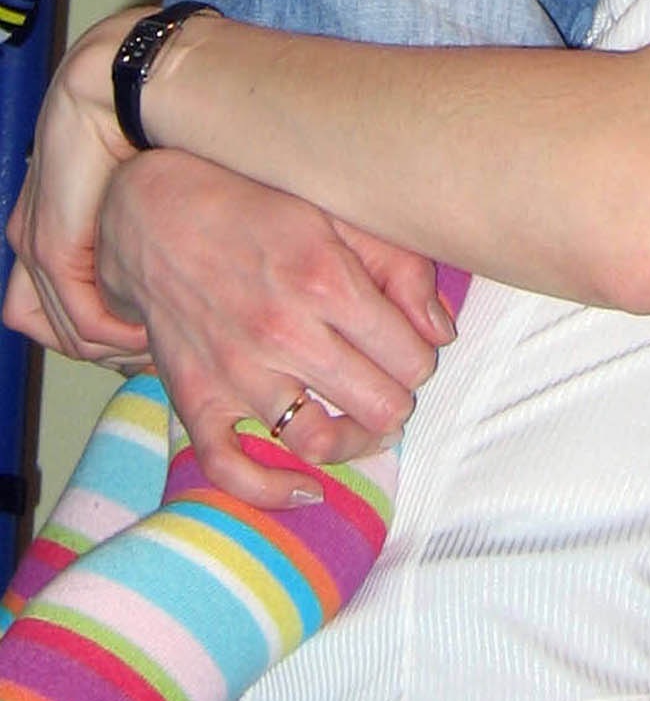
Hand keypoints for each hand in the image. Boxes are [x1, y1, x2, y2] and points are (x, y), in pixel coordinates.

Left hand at [4, 8, 151, 364]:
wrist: (124, 82)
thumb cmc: (152, 119)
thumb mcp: (152, 182)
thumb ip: (153, 222)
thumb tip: (186, 261)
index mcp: (52, 218)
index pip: (64, 302)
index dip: (111, 328)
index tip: (153, 335)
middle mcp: (32, 237)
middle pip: (62, 325)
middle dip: (114, 347)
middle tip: (157, 351)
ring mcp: (36, 246)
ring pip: (72, 332)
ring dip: (119, 348)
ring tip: (160, 345)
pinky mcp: (54, 249)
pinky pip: (84, 321)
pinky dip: (120, 337)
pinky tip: (153, 334)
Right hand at [97, 150, 451, 506]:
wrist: (155, 214)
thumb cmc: (256, 209)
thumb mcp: (337, 215)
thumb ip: (400, 267)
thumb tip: (442, 331)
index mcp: (326, 281)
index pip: (412, 358)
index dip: (422, 358)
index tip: (410, 347)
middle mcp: (283, 333)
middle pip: (378, 405)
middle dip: (397, 398)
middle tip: (389, 382)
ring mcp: (236, 371)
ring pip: (318, 441)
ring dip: (355, 441)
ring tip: (363, 422)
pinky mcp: (195, 397)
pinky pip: (231, 469)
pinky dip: (272, 491)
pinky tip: (306, 487)